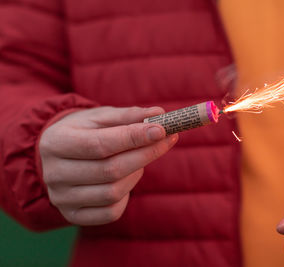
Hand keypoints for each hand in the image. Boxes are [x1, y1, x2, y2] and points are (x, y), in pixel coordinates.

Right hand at [39, 106, 177, 225]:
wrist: (60, 155)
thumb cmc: (84, 131)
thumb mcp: (101, 117)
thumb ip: (129, 116)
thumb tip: (159, 113)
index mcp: (55, 143)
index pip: (100, 144)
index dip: (133, 138)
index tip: (162, 130)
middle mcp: (53, 174)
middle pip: (110, 170)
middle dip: (145, 154)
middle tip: (167, 140)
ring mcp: (62, 199)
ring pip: (113, 193)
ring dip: (136, 174)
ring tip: (138, 159)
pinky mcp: (74, 215)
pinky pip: (111, 212)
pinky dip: (127, 195)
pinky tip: (126, 179)